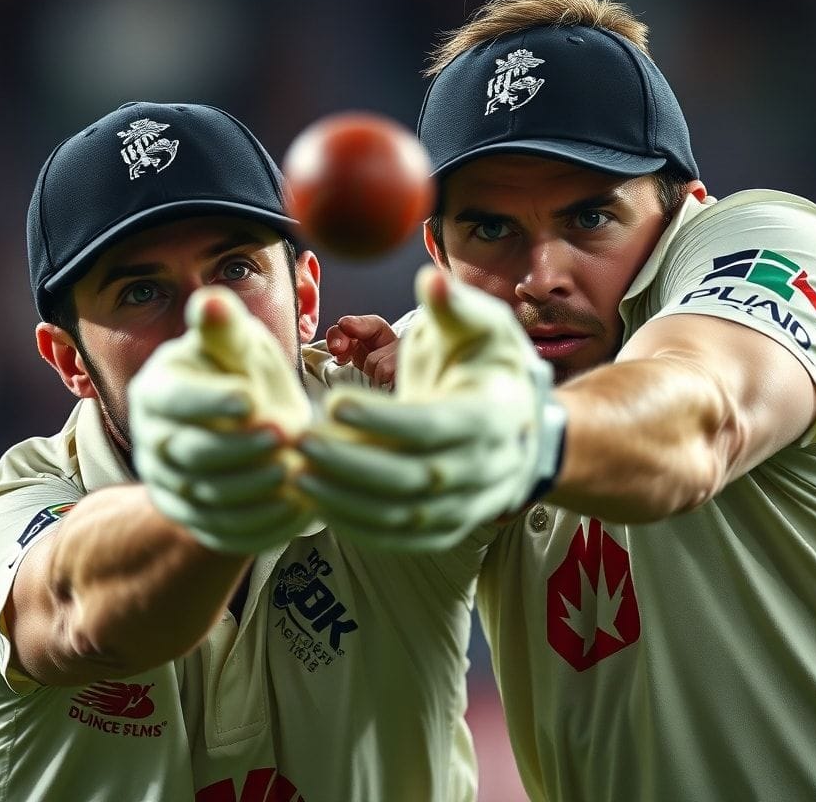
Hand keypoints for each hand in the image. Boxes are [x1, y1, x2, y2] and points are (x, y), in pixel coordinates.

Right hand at [129, 286, 313, 554]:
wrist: (247, 423)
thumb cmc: (242, 371)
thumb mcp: (237, 344)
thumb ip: (225, 329)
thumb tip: (210, 300)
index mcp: (157, 390)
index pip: (174, 399)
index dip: (210, 400)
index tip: (251, 396)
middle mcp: (153, 441)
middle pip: (190, 452)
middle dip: (239, 446)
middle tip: (286, 434)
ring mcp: (170, 485)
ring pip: (207, 495)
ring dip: (254, 488)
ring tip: (296, 472)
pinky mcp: (195, 520)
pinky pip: (222, 532)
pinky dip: (260, 525)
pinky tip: (298, 509)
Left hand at [299, 267, 565, 549]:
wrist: (520, 420)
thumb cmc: (488, 362)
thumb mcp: (483, 325)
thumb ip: (454, 304)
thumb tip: (429, 278)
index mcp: (495, 415)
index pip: (435, 426)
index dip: (384, 419)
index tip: (334, 400)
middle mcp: (488, 468)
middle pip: (414, 479)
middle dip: (352, 464)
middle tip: (299, 442)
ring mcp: (470, 505)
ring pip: (405, 517)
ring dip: (346, 501)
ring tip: (295, 474)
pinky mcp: (448, 526)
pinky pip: (402, 538)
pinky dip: (358, 527)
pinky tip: (317, 502)